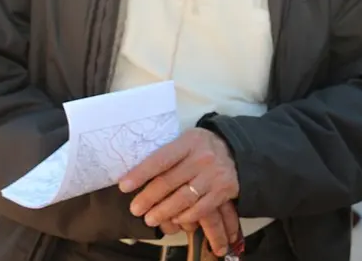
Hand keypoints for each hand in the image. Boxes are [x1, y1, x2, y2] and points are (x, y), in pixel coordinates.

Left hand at [120, 128, 240, 255]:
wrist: (237, 151)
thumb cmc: (202, 148)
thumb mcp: (186, 141)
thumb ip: (167, 154)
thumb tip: (136, 173)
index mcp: (189, 142)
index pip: (161, 159)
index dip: (141, 173)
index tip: (124, 186)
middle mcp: (202, 157)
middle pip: (169, 181)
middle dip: (148, 198)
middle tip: (135, 209)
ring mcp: (214, 175)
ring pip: (183, 198)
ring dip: (163, 212)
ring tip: (150, 218)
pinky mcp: (223, 190)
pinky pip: (200, 208)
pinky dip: (185, 217)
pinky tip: (174, 219)